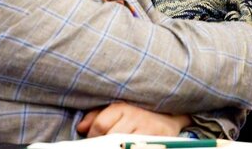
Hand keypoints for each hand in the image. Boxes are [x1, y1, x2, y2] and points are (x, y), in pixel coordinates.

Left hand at [77, 102, 191, 137]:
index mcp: (123, 107)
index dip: (92, 136)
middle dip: (104, 145)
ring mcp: (148, 129)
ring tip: (119, 145)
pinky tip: (129, 146)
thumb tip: (81, 128)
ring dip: (118, 147)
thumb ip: (98, 116)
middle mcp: (136, 116)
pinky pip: (138, 147)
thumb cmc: (139, 114)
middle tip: (106, 145)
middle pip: (111, 137)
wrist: (170, 116)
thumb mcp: (119, 109)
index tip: (94, 140)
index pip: (100, 125)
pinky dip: (131, 147)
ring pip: (124, 145)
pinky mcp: (159, 139)